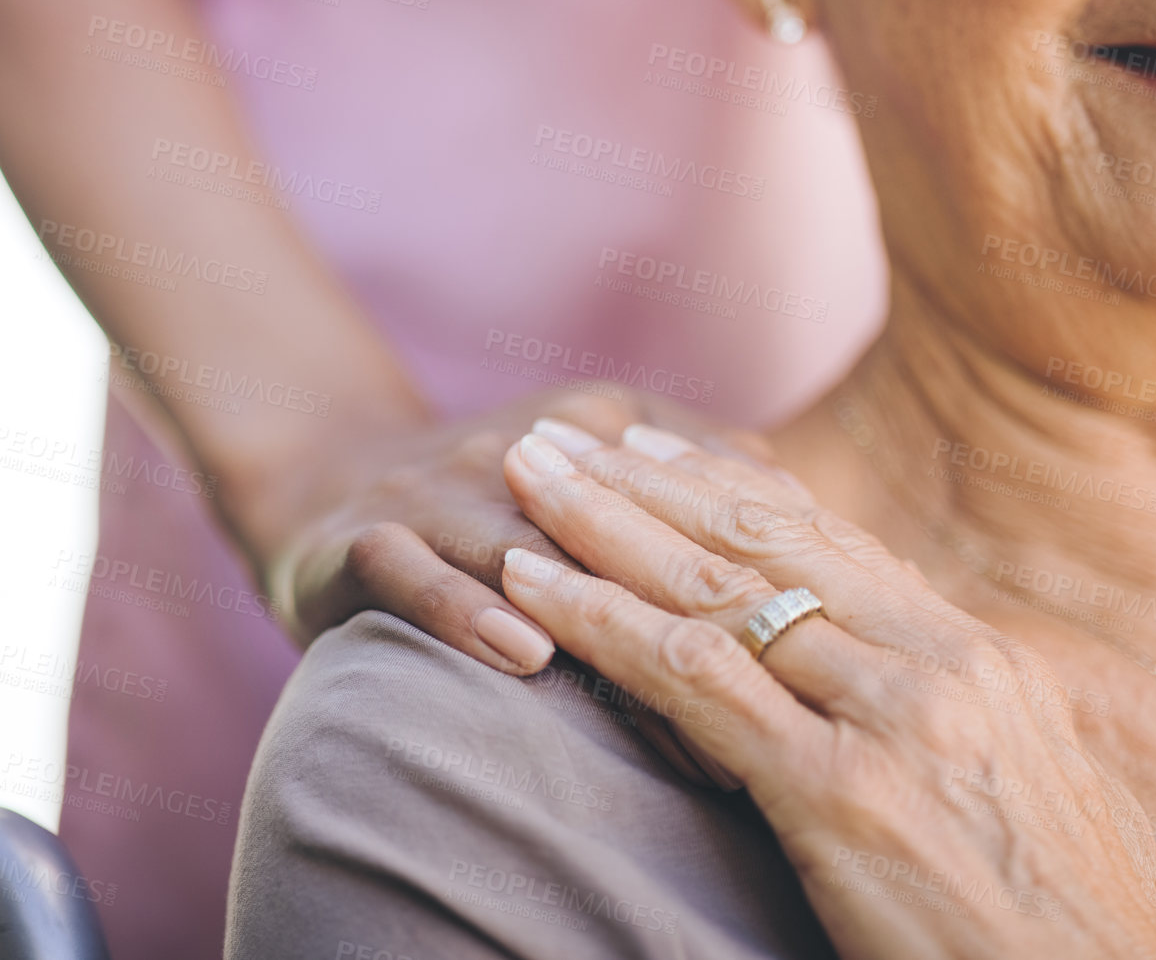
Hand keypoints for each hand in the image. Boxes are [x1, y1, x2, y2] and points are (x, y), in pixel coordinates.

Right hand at [262, 390, 784, 786]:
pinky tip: (521, 654)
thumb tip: (815, 514)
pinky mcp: (368, 537)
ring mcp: (444, 490)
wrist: (330, 470)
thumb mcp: (603, 464)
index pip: (702, 506)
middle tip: (768, 728)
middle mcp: (529, 449)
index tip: (825, 688)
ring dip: (600, 629)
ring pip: (535, 559)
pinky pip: (419, 575)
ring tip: (673, 709)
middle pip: (630, 539)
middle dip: (701, 628)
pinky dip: (468, 610)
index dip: (768, 590)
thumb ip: (704, 480)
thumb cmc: (501, 497)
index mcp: (604, 427)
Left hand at [494, 420, 1155, 959]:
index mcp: (978, 657)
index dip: (725, 483)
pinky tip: (529, 584)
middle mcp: (935, 663)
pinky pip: (691, 680)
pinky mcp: (840, 794)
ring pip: (716, 587)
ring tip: (522, 473)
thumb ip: (968, 718)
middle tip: (562, 430)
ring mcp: (889, 720)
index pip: (827, 540)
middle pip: (760, 536)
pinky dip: (600, 620)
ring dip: (602, 522)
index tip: (651, 444)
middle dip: (645, 476)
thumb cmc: (1077, 927)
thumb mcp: (1045, 790)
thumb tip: (936, 677)